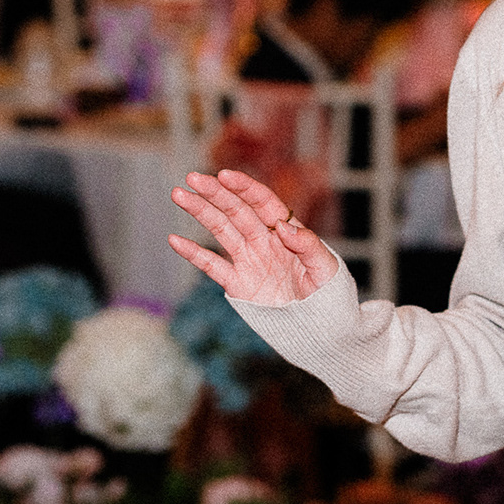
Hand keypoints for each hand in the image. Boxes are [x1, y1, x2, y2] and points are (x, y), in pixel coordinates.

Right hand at [168, 169, 336, 305]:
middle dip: (214, 193)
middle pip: (235, 210)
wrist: (320, 328)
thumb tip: (284, 228)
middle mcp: (263, 241)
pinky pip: (212, 266)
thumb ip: (307, 245)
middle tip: (192, 177)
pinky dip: (193, 253)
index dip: (243, 187)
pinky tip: (174, 240)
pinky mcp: (238, 285)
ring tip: (178, 194)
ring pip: (220, 230)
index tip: (225, 175)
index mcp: (286, 232)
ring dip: (200, 212)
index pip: (262, 202)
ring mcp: (249, 261)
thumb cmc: (329, 294)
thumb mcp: (326, 268)